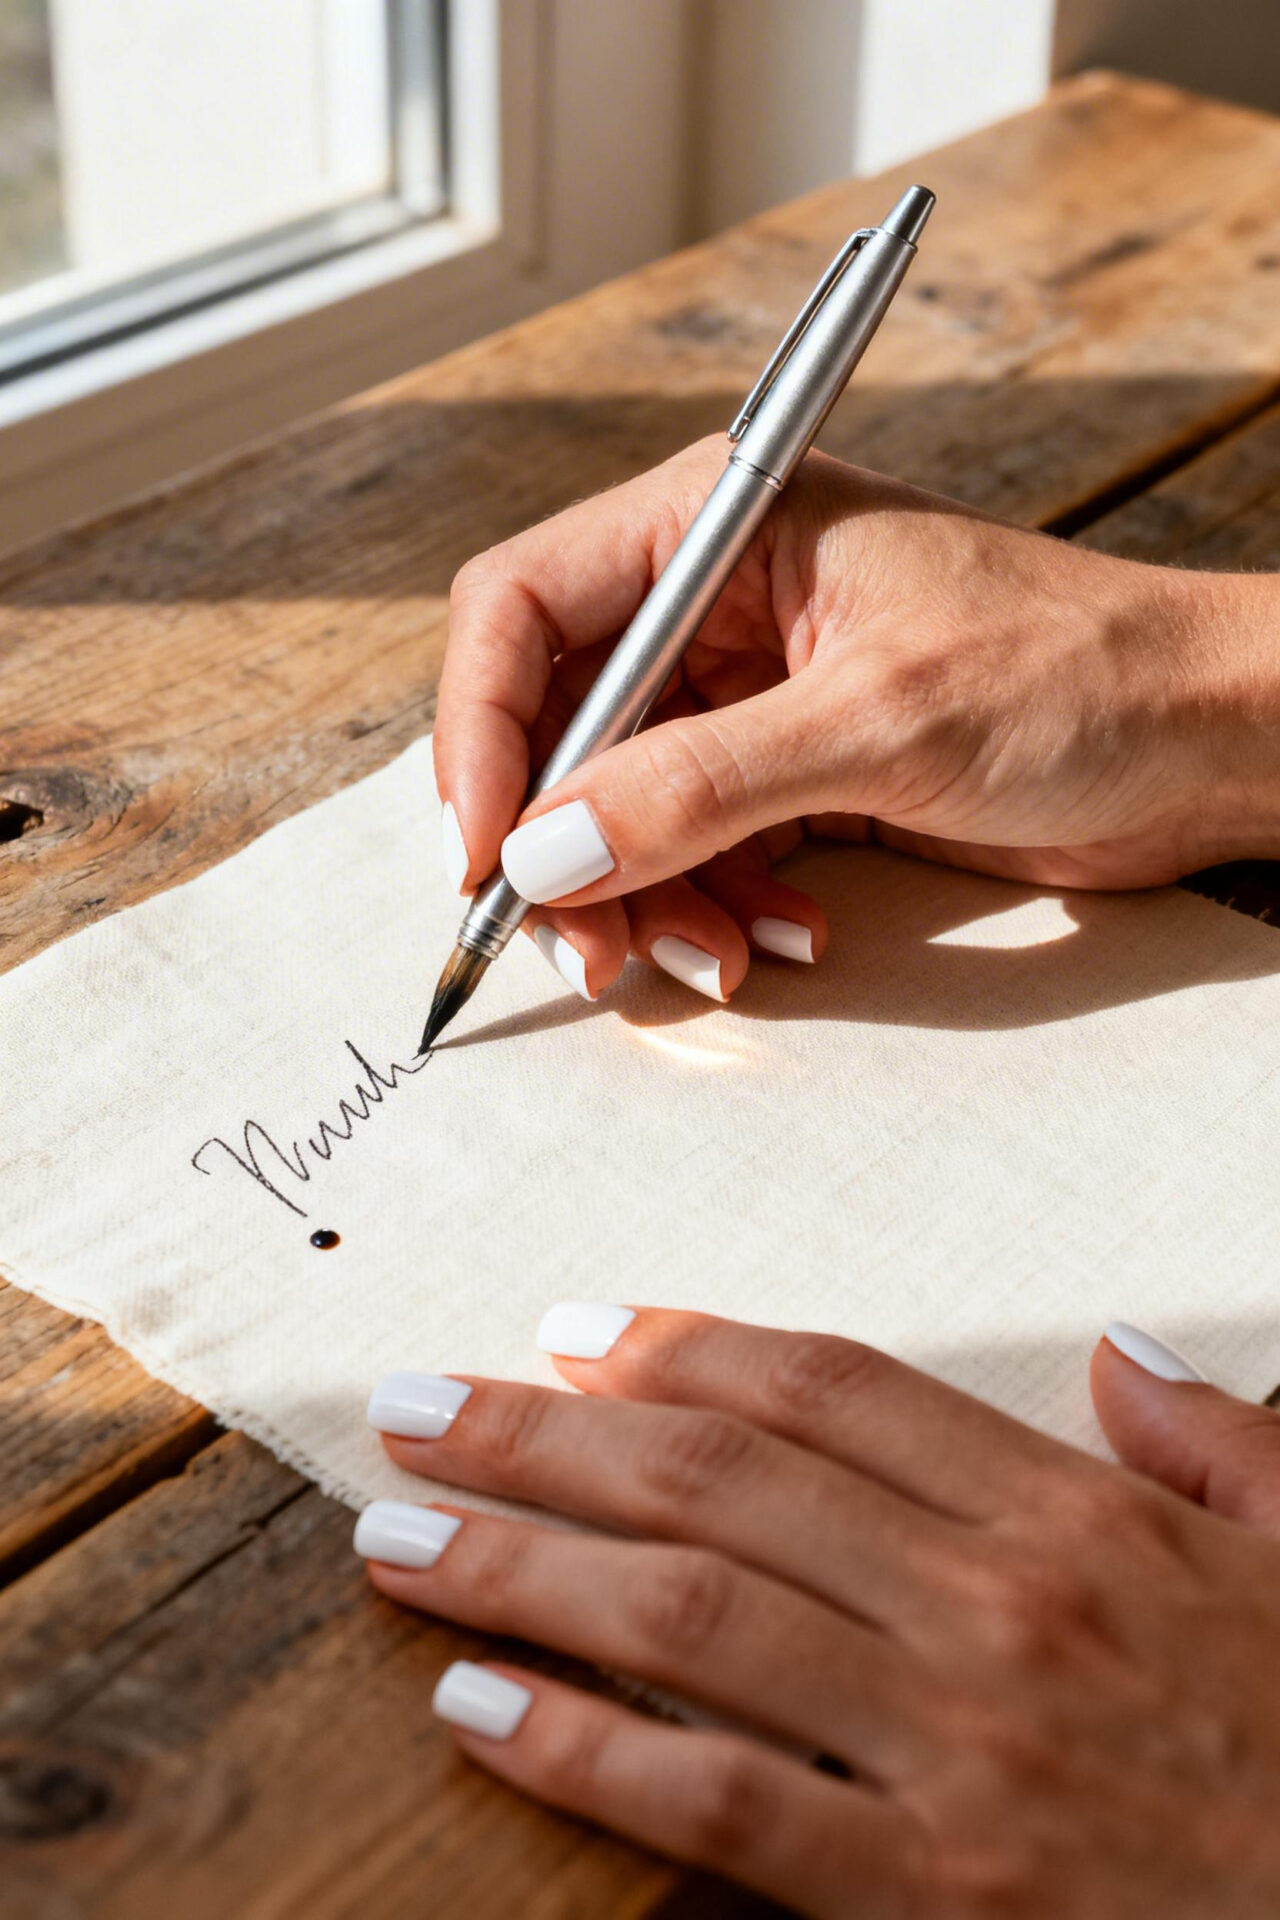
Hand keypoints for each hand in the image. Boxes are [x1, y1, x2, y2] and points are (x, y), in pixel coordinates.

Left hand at [358, 1312, 1279, 1917]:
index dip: (680, 1349)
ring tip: (396, 1530)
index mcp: (1074, 1518)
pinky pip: (722, 1805)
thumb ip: (1213, 1446)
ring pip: (689, 1615)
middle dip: (544, 1433)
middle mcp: (994, 1607)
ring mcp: (953, 1751)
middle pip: (718, 1479)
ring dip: (519, 1562)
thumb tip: (1124, 1357)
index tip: (570, 1331)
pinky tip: (473, 1706)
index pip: (831, 1390)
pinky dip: (584, 1748)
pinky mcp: (934, 1897)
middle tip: (418, 1403)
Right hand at [434, 438, 1277, 1003]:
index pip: (524, 609)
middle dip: (565, 847)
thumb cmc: (1080, 670)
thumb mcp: (877, 720)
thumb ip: (700, 787)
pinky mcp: (790, 771)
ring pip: (619, 809)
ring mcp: (750, 694)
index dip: (482, 733)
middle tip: (588, 949)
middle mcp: (716, 603)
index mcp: (719, 523)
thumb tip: (546, 850)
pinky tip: (785, 934)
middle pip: (558, 728)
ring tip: (718, 958)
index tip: (490, 850)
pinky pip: (696, 852)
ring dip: (647, 900)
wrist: (1209, 737)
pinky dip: (717, 907)